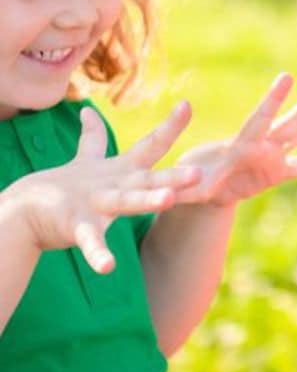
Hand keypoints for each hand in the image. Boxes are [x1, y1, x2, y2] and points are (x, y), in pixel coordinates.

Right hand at [8, 103, 201, 273]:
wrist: (22, 209)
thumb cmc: (61, 186)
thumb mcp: (83, 162)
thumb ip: (92, 139)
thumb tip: (87, 111)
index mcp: (121, 170)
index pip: (151, 145)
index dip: (170, 126)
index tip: (188, 104)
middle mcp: (113, 184)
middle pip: (148, 178)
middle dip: (173, 176)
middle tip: (199, 173)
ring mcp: (95, 204)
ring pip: (126, 201)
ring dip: (147, 199)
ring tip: (168, 199)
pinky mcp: (76, 226)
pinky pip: (91, 242)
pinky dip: (98, 254)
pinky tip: (108, 267)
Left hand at [175, 74, 296, 209]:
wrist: (195, 185)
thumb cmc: (186, 180)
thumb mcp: (184, 185)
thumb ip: (184, 186)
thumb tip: (178, 187)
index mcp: (240, 146)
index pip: (260, 120)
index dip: (274, 100)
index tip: (287, 77)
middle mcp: (260, 146)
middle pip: (290, 124)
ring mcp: (271, 157)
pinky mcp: (275, 173)